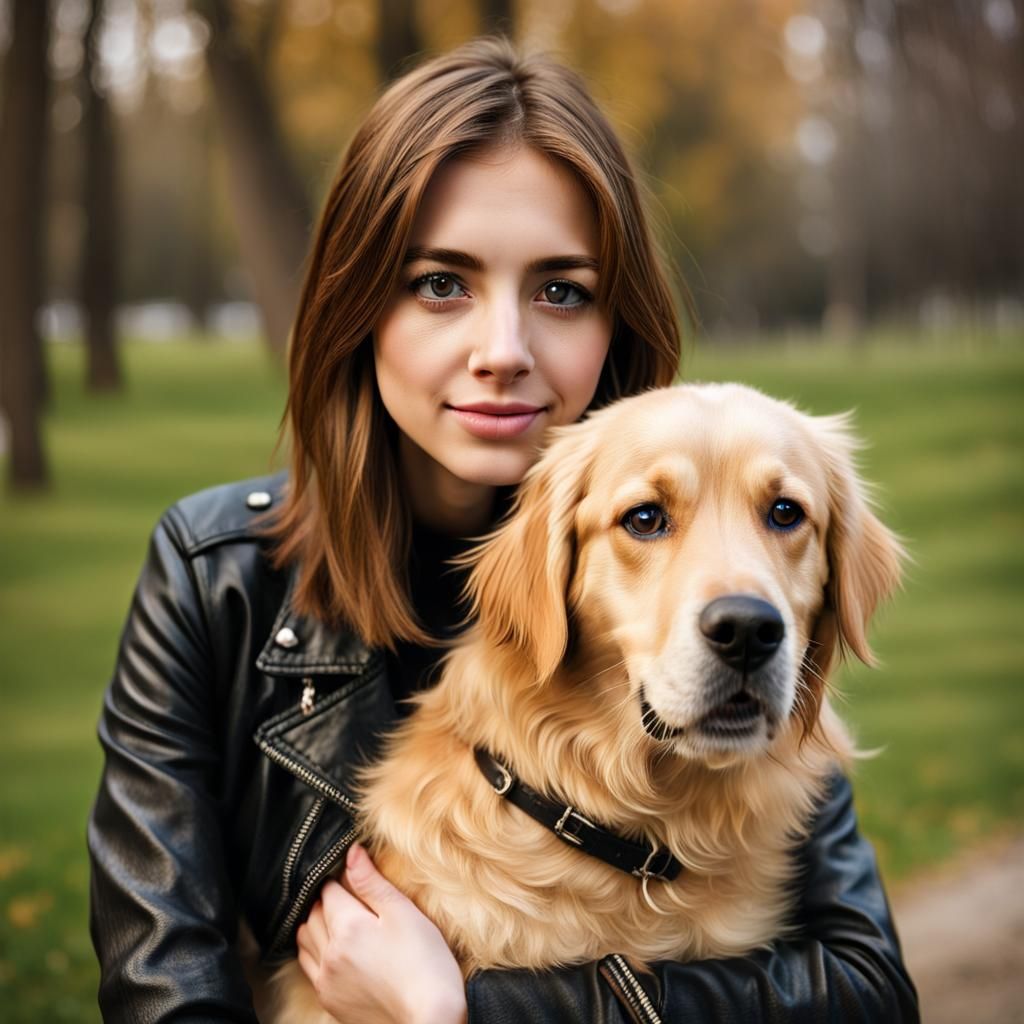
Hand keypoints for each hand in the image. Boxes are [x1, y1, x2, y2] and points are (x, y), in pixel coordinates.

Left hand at [296, 843, 466, 1023]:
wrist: (430, 1018)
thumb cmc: (425, 962)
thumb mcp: (403, 913)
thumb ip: (372, 882)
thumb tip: (351, 852)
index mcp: (347, 926)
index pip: (329, 890)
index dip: (341, 879)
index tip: (355, 878)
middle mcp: (329, 953)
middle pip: (313, 914)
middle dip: (327, 901)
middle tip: (349, 897)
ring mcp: (327, 980)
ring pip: (304, 941)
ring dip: (315, 925)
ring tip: (339, 922)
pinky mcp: (330, 1001)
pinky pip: (308, 968)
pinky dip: (314, 952)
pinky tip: (335, 951)